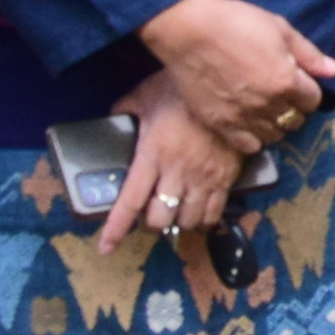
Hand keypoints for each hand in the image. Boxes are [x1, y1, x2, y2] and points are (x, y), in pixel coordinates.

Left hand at [102, 74, 249, 255]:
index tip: (105, 248)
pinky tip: (199, 214)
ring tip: (175, 213)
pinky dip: (204, 220)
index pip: (130, 200)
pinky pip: (214, 214)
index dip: (116, 228)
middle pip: (160, 219)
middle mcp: (177, 172)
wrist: (229, 85)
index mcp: (152, 154)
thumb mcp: (146, 94)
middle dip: (151, 223)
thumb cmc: (182, 89)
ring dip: (178, 222)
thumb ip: (126, 109)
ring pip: (188, 221)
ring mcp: (204, 177)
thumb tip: (113, 118)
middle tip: (151, 214)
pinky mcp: (226, 178)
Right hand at [138, 0, 334, 152]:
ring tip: (265, 109)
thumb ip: (309, 54)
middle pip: (295, 121)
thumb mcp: (279, 29)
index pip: (313, 100)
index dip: (308, 90)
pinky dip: (253, 138)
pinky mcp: (221, 125)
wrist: (188, 30)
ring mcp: (244, 118)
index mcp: (286, 81)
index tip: (298, 82)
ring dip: (275, 124)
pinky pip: (248, 146)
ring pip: (274, 136)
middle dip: (294, 108)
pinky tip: (248, 122)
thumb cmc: (237, 22)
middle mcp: (268, 105)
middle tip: (281, 94)